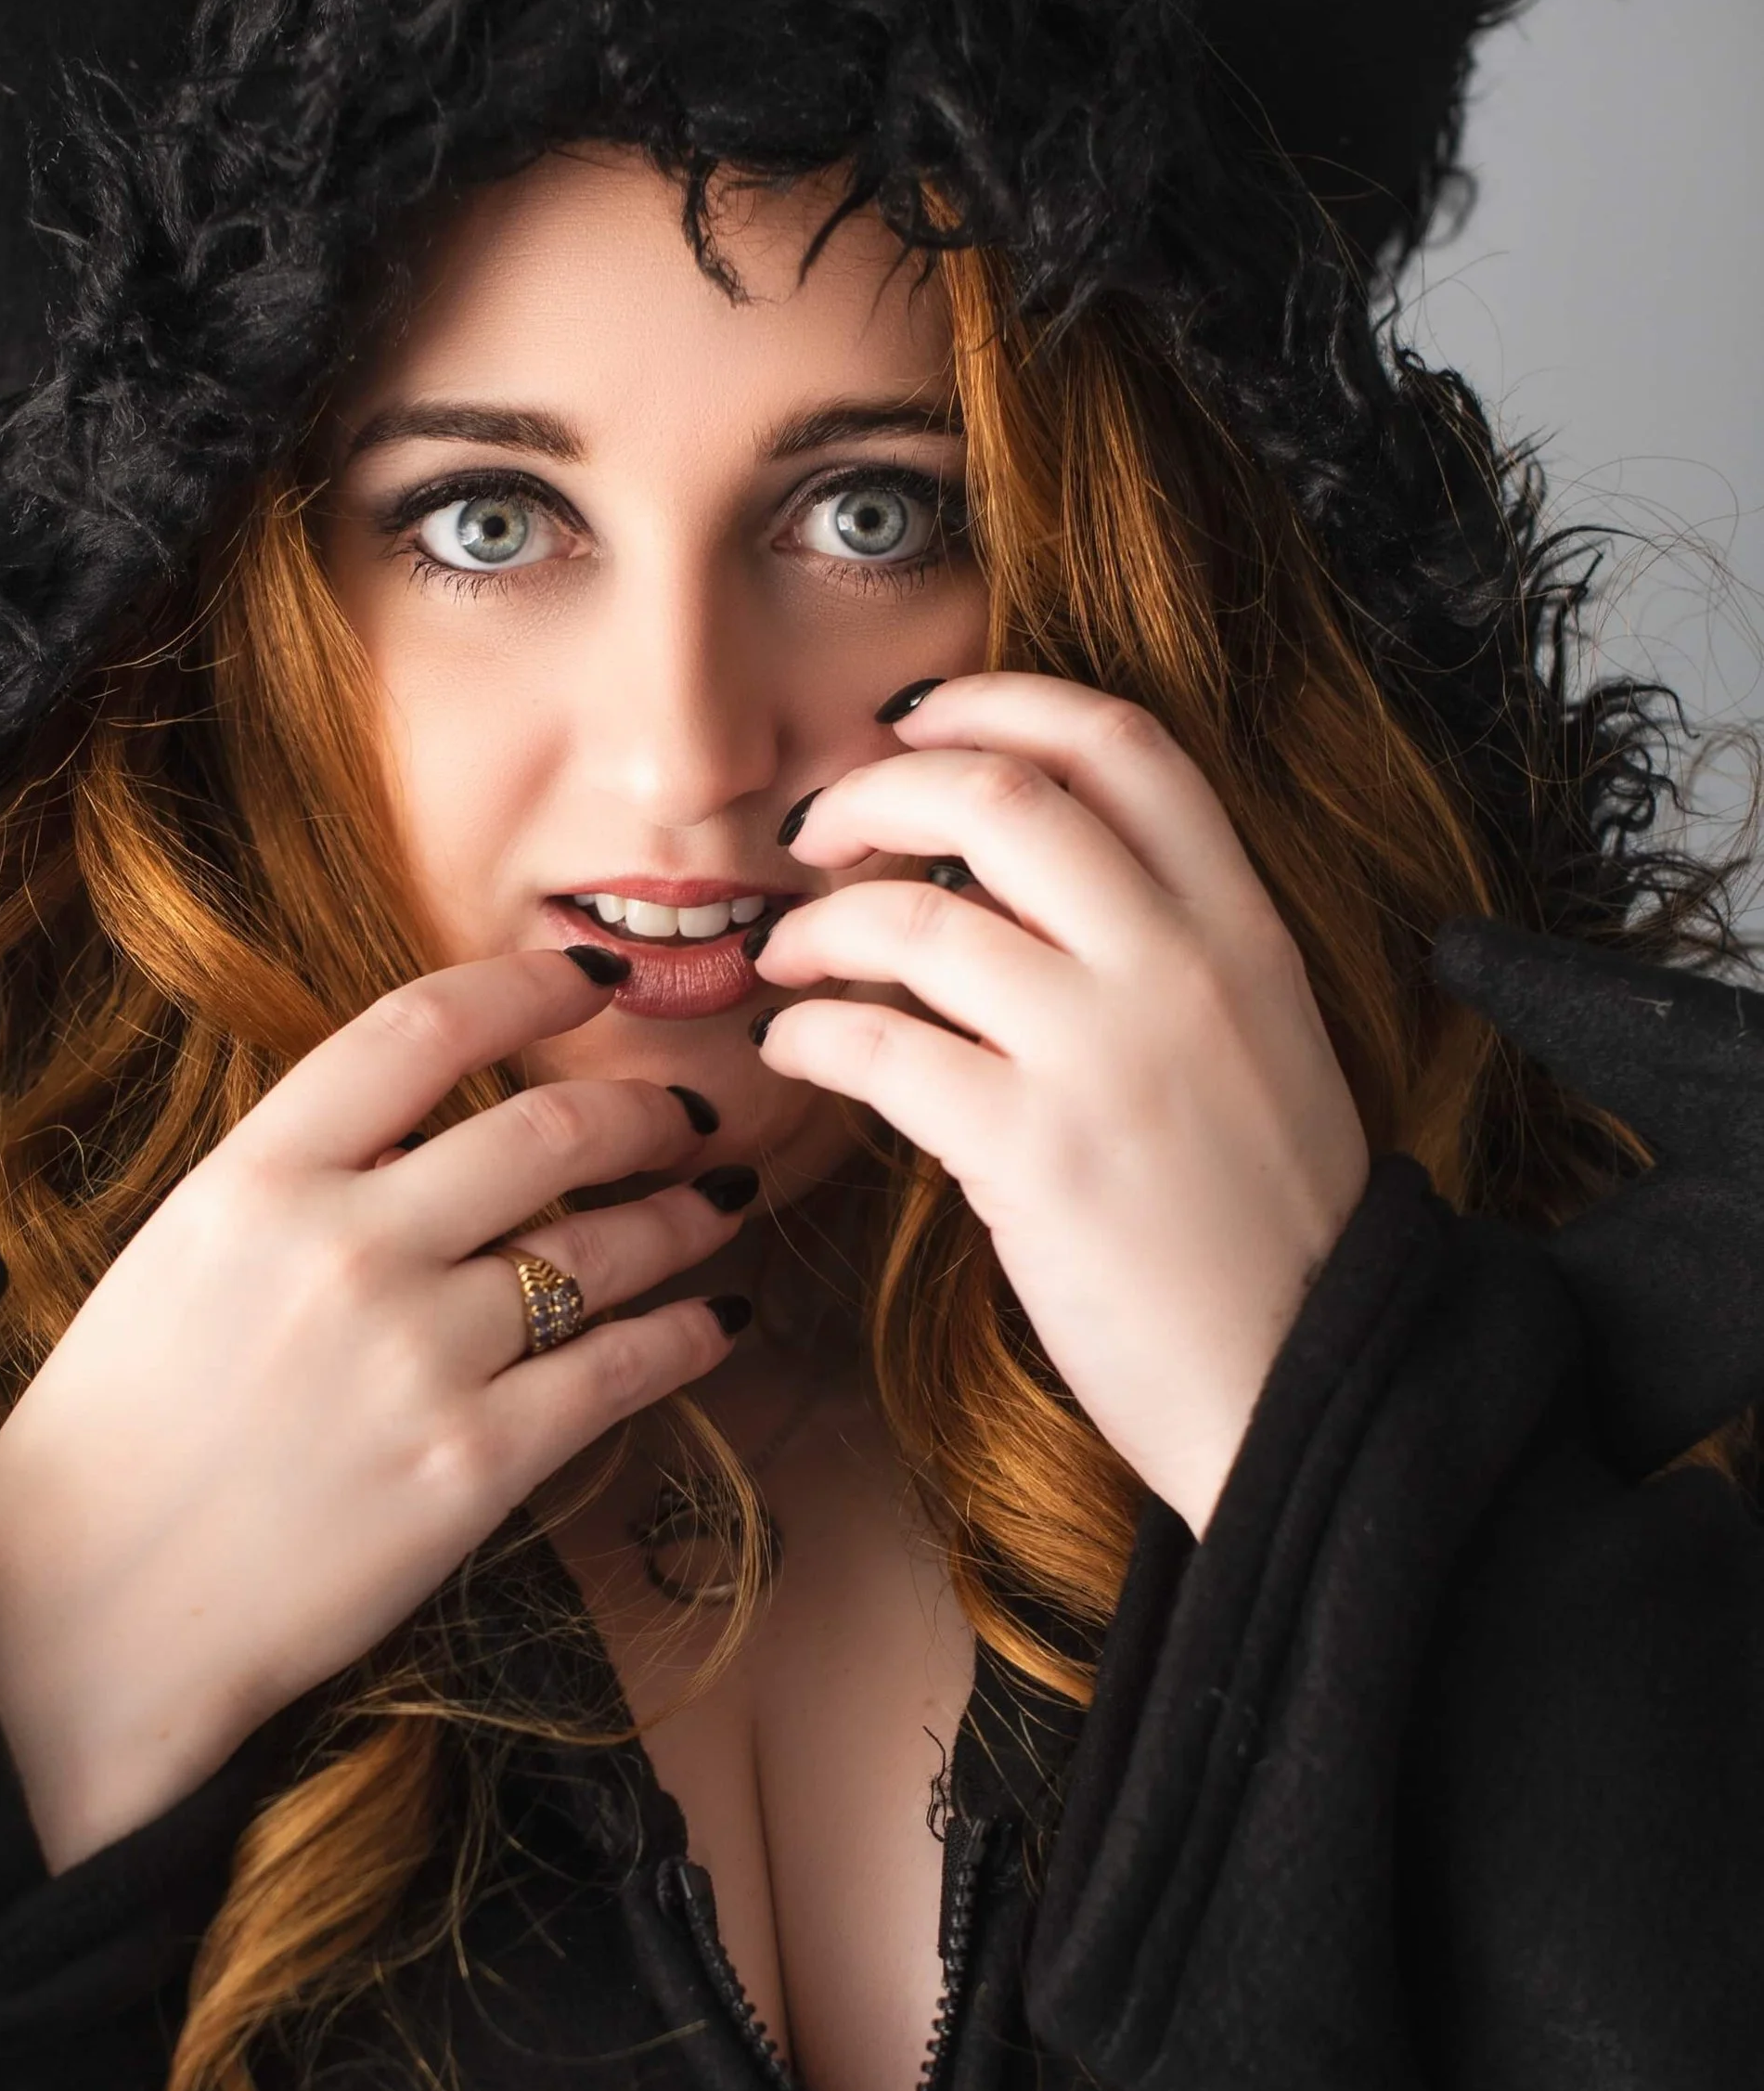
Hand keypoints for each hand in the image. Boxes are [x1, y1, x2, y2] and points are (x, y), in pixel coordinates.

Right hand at [0, 952, 747, 1869]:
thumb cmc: (118, 1435)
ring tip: (716, 1204)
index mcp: (258, 1175)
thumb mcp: (181, 1256)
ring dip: (682, 1215)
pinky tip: (714, 1322)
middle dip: (644, 1110)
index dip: (531, 985)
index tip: (590, 981)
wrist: (85, 1613)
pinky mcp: (473, 1466)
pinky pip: (621, 1371)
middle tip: (686, 1111)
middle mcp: (348, 1245)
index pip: (422, 1027)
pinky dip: (688, 1336)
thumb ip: (300, 1182)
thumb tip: (427, 1131)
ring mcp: (419, 1356)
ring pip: (606, 1248)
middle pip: (549, 1129)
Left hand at [753, 675, 1370, 1534]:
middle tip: (817, 832)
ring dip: (819, 926)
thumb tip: (1006, 894)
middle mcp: (1184, 969)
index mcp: (1245, 929)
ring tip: (785, 955)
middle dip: (878, 792)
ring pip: (918, 921)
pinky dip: (811, 1033)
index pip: (1124, 746)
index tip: (913, 721)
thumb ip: (1165, 955)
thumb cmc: (1260, 1232)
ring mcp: (1110, 1057)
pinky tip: (792, 1051)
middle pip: (1004, 797)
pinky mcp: (1036, 1155)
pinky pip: (880, 1048)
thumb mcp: (1256, 1049)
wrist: (1306, 1386)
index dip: (1000, 704)